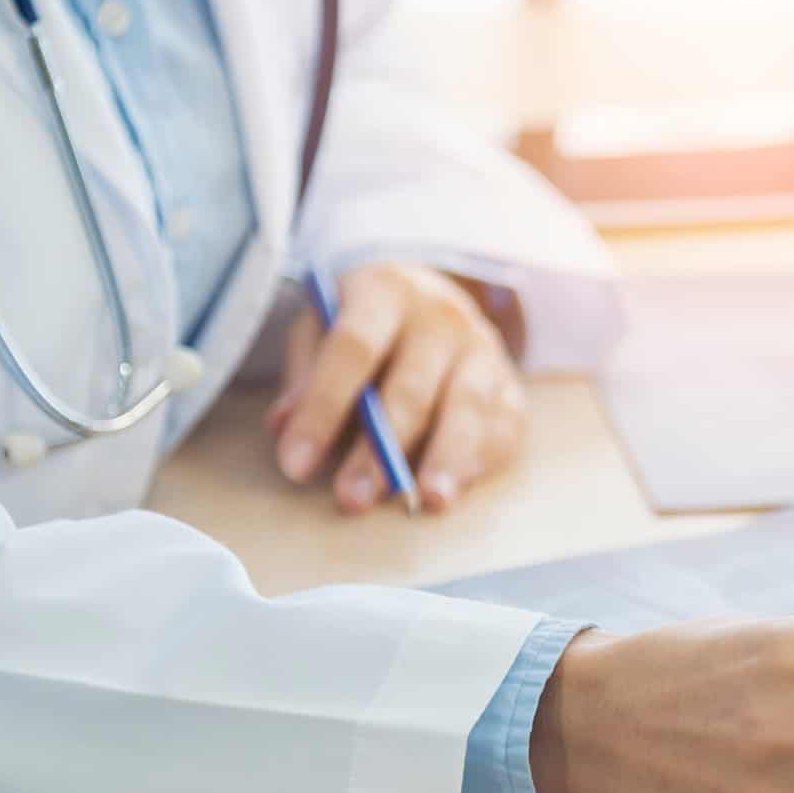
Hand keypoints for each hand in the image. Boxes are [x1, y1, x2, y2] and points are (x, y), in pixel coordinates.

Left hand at [267, 262, 525, 513]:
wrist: (429, 296)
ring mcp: (483, 348)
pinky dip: (485, 459)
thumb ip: (305, 375)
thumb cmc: (363, 322)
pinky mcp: (508, 382)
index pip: (353, 349)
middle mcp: (442, 316)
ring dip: (448, 458)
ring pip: (468, 407)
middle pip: (412, 388)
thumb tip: (285, 426)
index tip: (296, 464)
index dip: (323, 408)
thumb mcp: (320, 328)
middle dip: (380, 451)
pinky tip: (459, 488)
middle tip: (353, 499)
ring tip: (429, 500)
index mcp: (386, 291)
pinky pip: (506, 423)